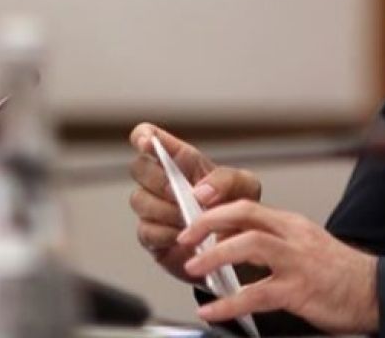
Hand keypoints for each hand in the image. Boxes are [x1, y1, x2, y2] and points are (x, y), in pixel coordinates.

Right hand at [128, 122, 262, 284]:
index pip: (150, 138)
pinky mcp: (151, 237)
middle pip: (139, 167)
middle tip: (180, 193)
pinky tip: (185, 237)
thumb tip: (200, 191)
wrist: (236, 250)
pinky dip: (167, 234)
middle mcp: (162, 182)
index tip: (147, 142)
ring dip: (165, 209)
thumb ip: (226, 179)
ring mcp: (153, 209)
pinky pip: (146, 230)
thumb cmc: (237, 210)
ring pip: (139, 200)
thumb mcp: (245, 187)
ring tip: (190, 219)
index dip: (143, 135)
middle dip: (159, 179)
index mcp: (183, 162)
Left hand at [178, 200, 378, 333]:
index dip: (216, 209)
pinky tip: (212, 310)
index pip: (247, 206)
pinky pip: (256, 293)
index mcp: (292, 225)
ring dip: (215, 254)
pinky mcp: (299, 289)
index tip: (193, 218)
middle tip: (185, 236)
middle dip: (208, 222)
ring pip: (249, 244)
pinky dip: (228, 303)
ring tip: (193, 268)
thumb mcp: (305, 248)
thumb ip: (273, 245)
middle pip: (244, 214)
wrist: (375, 292)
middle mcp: (293, 236)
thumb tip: (232, 248)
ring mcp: (297, 261)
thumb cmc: (340, 274)